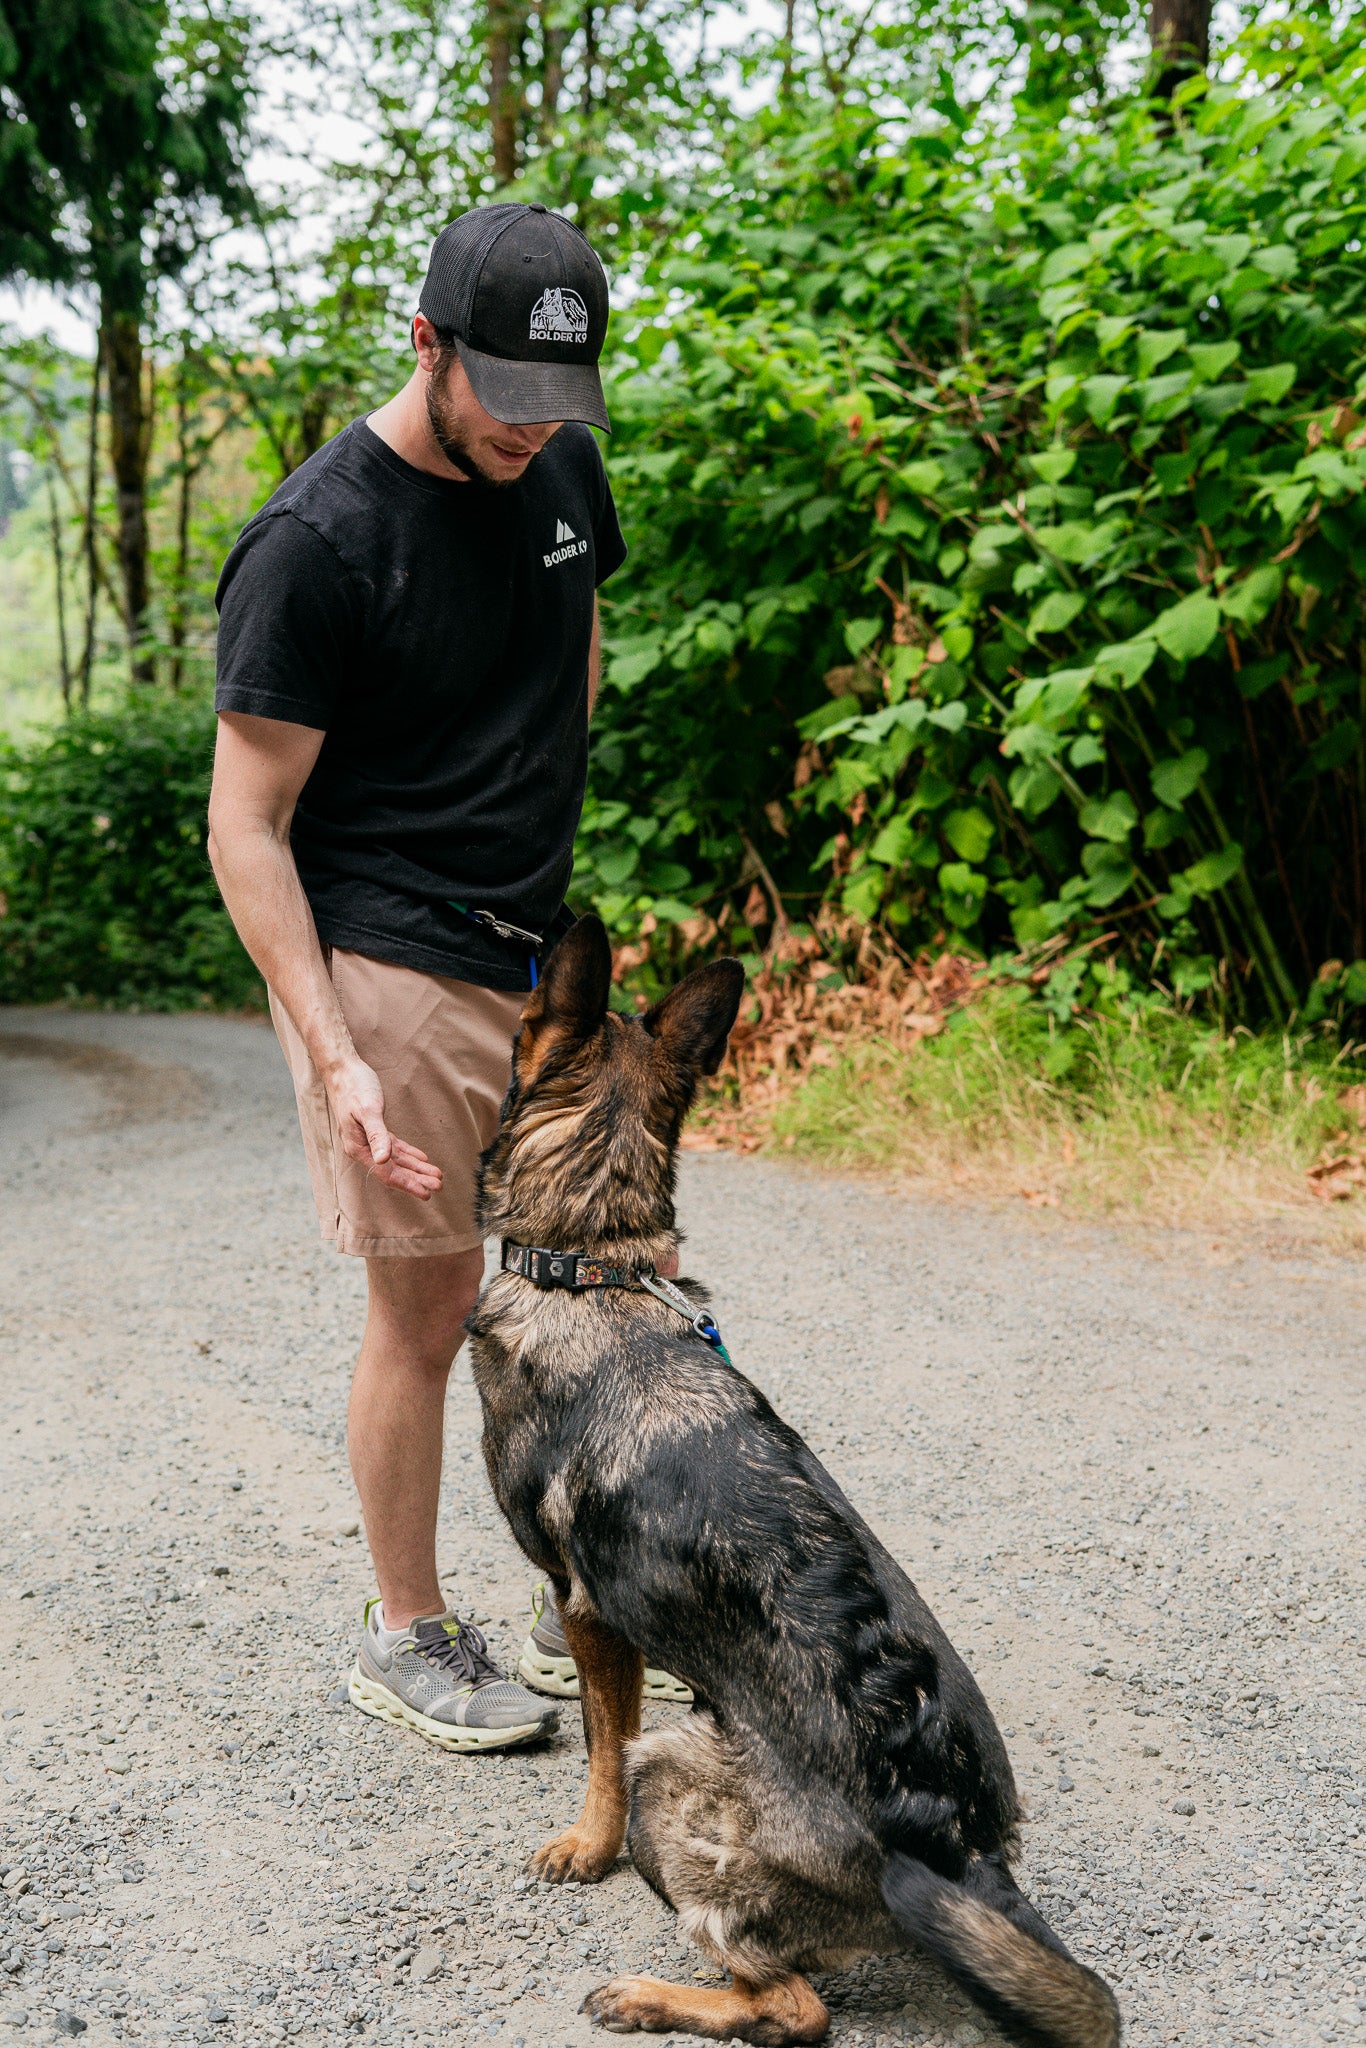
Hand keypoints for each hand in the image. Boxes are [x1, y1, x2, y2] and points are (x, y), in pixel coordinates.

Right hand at [326, 1056, 442, 1201]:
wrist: (342, 1070)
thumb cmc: (354, 1088)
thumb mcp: (368, 1110)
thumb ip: (376, 1136)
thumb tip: (383, 1160)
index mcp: (358, 1148)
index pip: (386, 1173)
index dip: (408, 1184)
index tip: (426, 1193)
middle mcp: (362, 1148)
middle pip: (393, 1170)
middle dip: (416, 1179)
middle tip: (439, 1185)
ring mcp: (368, 1140)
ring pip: (396, 1160)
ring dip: (416, 1168)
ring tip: (436, 1175)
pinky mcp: (374, 1130)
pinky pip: (394, 1147)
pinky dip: (408, 1154)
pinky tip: (422, 1159)